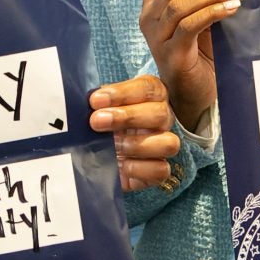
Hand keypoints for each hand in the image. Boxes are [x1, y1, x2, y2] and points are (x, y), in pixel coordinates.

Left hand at [89, 74, 181, 191]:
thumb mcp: (97, 109)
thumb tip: (90, 101)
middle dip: (127, 117)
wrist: (97, 157)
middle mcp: (161, 118)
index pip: (147, 88)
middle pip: (160, 113)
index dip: (123, 93)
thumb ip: (98, 102)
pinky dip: (140, 168)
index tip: (96, 100)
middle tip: (97, 121)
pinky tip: (120, 165)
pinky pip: (162, 170)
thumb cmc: (100, 125)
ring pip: (169, 143)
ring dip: (137, 144)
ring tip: (112, 146)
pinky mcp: (159, 170)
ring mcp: (163, 145)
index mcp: (149, 96)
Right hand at [140, 0, 245, 128]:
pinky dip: (211, 12)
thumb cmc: (202, 53)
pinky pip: (188, 25)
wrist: (196, 95)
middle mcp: (149, 16)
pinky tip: (231, 9)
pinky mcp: (169, 53)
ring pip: (180, 2)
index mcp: (155, 2)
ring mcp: (156, 35)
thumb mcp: (203, 18)